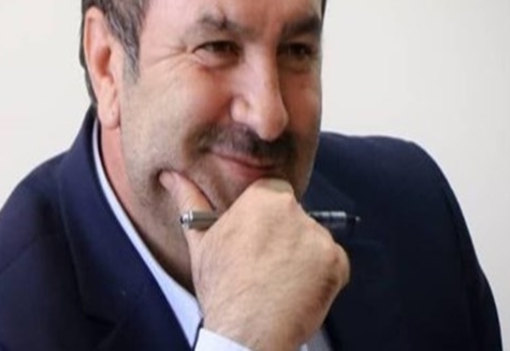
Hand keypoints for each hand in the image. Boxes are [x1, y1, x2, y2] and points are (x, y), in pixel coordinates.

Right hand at [160, 171, 349, 350]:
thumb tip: (172, 177)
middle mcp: (295, 212)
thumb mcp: (201, 240)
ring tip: (279, 279)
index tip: (257, 233)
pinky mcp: (337, 263)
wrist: (248, 333)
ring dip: (303, 255)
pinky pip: (333, 262)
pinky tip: (296, 288)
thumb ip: (190, 200)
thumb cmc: (223, 289)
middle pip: (294, 214)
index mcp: (263, 198)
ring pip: (313, 238)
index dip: (264, 214)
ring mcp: (319, 238)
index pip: (273, 190)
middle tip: (265, 262)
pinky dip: (320, 275)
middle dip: (284, 234)